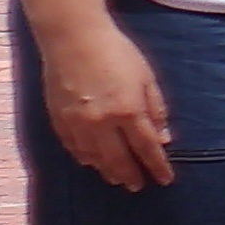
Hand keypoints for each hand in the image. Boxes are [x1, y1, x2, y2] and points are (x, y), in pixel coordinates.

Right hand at [35, 14, 169, 190]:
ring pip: (94, 157)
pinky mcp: (59, 118)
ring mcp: (77, 122)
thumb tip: (164, 139)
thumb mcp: (147, 78)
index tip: (165, 180)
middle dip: (131, 175)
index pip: (147, 148)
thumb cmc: (117, 53)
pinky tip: (91, 162)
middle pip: (119, 159)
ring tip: (117, 179)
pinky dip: (84, 157)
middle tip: (139, 186)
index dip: (157, 166)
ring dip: (107, 171)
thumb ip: (156, 110)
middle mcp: (101, 122)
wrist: (73, 38)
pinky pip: (73, 146)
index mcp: (128, 110)